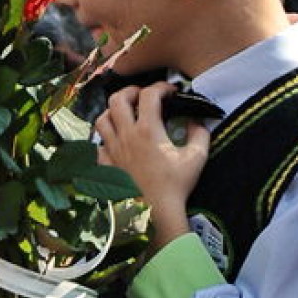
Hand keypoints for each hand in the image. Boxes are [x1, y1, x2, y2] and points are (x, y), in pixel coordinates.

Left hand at [95, 83, 208, 249]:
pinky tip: (118, 141)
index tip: (170, 91)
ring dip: (113, 111)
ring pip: (101, 119)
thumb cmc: (175, 186)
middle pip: (117, 99)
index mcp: (147, 131)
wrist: (154, 211)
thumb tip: (197, 121)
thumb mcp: (196, 158)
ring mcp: (112, 150)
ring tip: (126, 114)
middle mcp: (125, 136)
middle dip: (130, 91)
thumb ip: (200, 134)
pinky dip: (106, 137)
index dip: (161, 87)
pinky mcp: (105, 164)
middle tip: (142, 96)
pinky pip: (98, 143)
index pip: (149, 95)